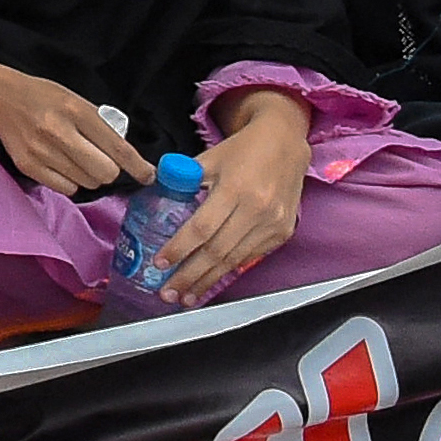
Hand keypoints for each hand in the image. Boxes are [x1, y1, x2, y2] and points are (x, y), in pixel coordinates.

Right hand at [0, 59, 139, 191]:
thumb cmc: (43, 97)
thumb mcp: (75, 100)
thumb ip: (99, 125)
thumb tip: (126, 158)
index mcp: (76, 110)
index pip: (117, 148)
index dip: (138, 167)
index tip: (148, 176)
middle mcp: (58, 131)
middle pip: (104, 172)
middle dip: (109, 171)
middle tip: (101, 162)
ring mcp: (41, 151)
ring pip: (86, 183)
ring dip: (88, 176)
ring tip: (75, 159)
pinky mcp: (28, 166)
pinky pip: (65, 189)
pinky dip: (70, 182)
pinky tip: (61, 165)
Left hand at [153, 95, 311, 304]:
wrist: (286, 143)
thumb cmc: (242, 149)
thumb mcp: (210, 157)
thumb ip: (184, 177)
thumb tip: (155, 190)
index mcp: (235, 190)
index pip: (201, 228)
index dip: (179, 249)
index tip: (160, 264)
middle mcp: (257, 210)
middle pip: (218, 252)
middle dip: (190, 276)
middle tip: (168, 294)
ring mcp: (273, 225)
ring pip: (235, 260)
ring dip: (209, 281)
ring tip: (187, 296)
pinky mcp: (283, 233)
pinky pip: (251, 257)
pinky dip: (230, 270)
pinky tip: (212, 280)